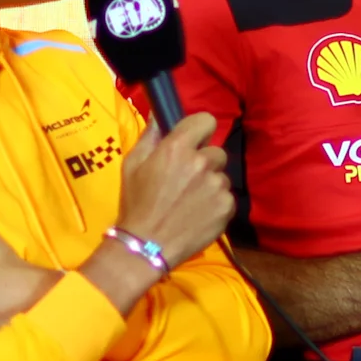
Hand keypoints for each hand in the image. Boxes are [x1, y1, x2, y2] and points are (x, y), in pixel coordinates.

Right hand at [113, 110, 234, 268]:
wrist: (146, 246)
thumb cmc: (136, 204)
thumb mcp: (132, 164)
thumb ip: (150, 135)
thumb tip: (159, 114)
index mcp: (177, 148)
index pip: (207, 120)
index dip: (200, 130)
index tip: (194, 141)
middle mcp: (201, 163)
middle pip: (216, 151)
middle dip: (204, 162)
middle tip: (186, 180)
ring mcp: (217, 186)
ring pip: (222, 176)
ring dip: (211, 184)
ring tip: (190, 201)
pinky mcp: (227, 207)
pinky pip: (227, 197)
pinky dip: (216, 204)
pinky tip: (198, 214)